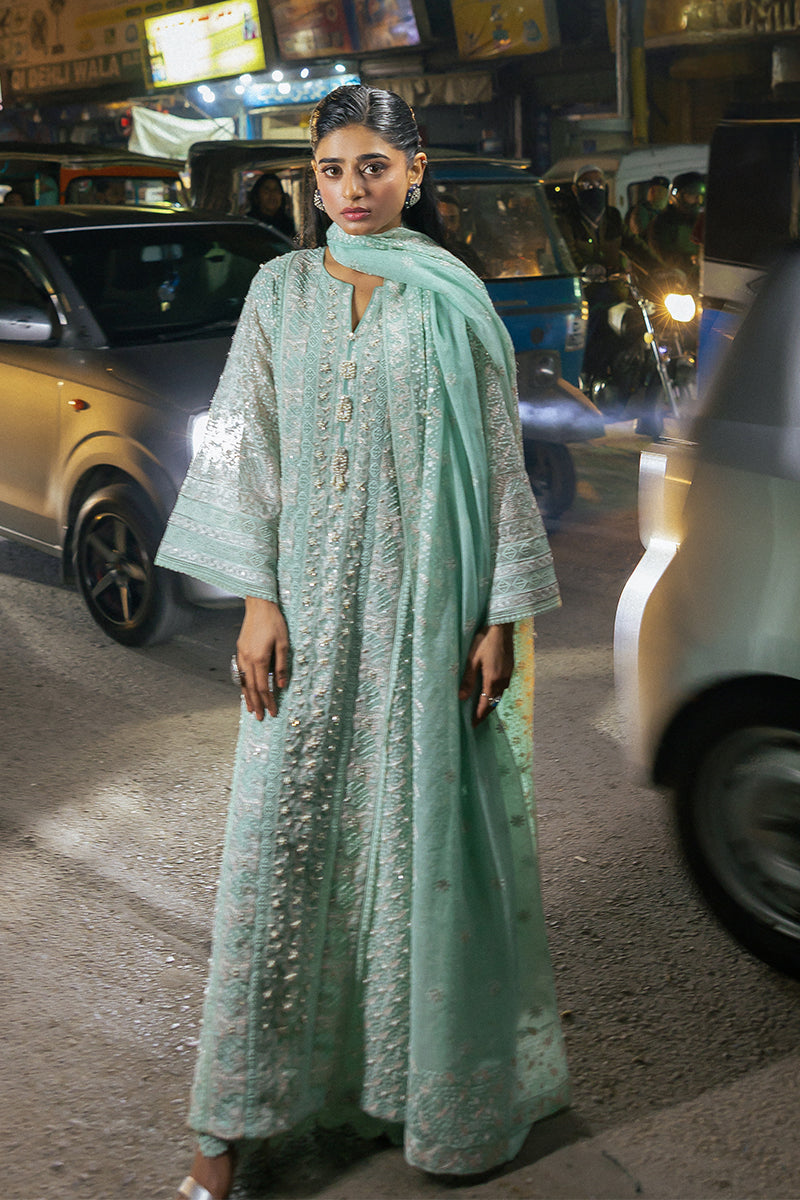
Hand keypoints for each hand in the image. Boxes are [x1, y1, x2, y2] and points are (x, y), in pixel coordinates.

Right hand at [235, 597, 289, 720]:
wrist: (259, 605)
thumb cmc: (275, 622)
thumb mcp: (284, 643)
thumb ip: (282, 665)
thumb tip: (281, 685)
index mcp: (260, 659)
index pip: (263, 687)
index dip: (268, 701)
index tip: (273, 712)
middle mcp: (248, 659)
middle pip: (251, 688)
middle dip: (257, 704)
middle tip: (260, 718)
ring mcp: (241, 655)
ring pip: (243, 682)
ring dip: (247, 697)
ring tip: (250, 709)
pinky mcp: (240, 650)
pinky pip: (241, 673)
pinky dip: (243, 685)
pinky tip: (245, 690)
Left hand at [458, 623, 513, 727]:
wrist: (502, 627)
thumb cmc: (484, 641)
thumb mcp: (472, 659)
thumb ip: (468, 680)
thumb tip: (461, 698)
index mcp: (492, 680)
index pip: (485, 704)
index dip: (478, 716)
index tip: (472, 726)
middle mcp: (503, 681)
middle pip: (493, 703)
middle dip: (485, 714)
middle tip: (476, 722)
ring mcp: (509, 675)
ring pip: (499, 696)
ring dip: (491, 704)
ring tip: (482, 710)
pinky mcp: (511, 669)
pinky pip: (503, 688)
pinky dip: (496, 695)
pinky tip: (491, 693)